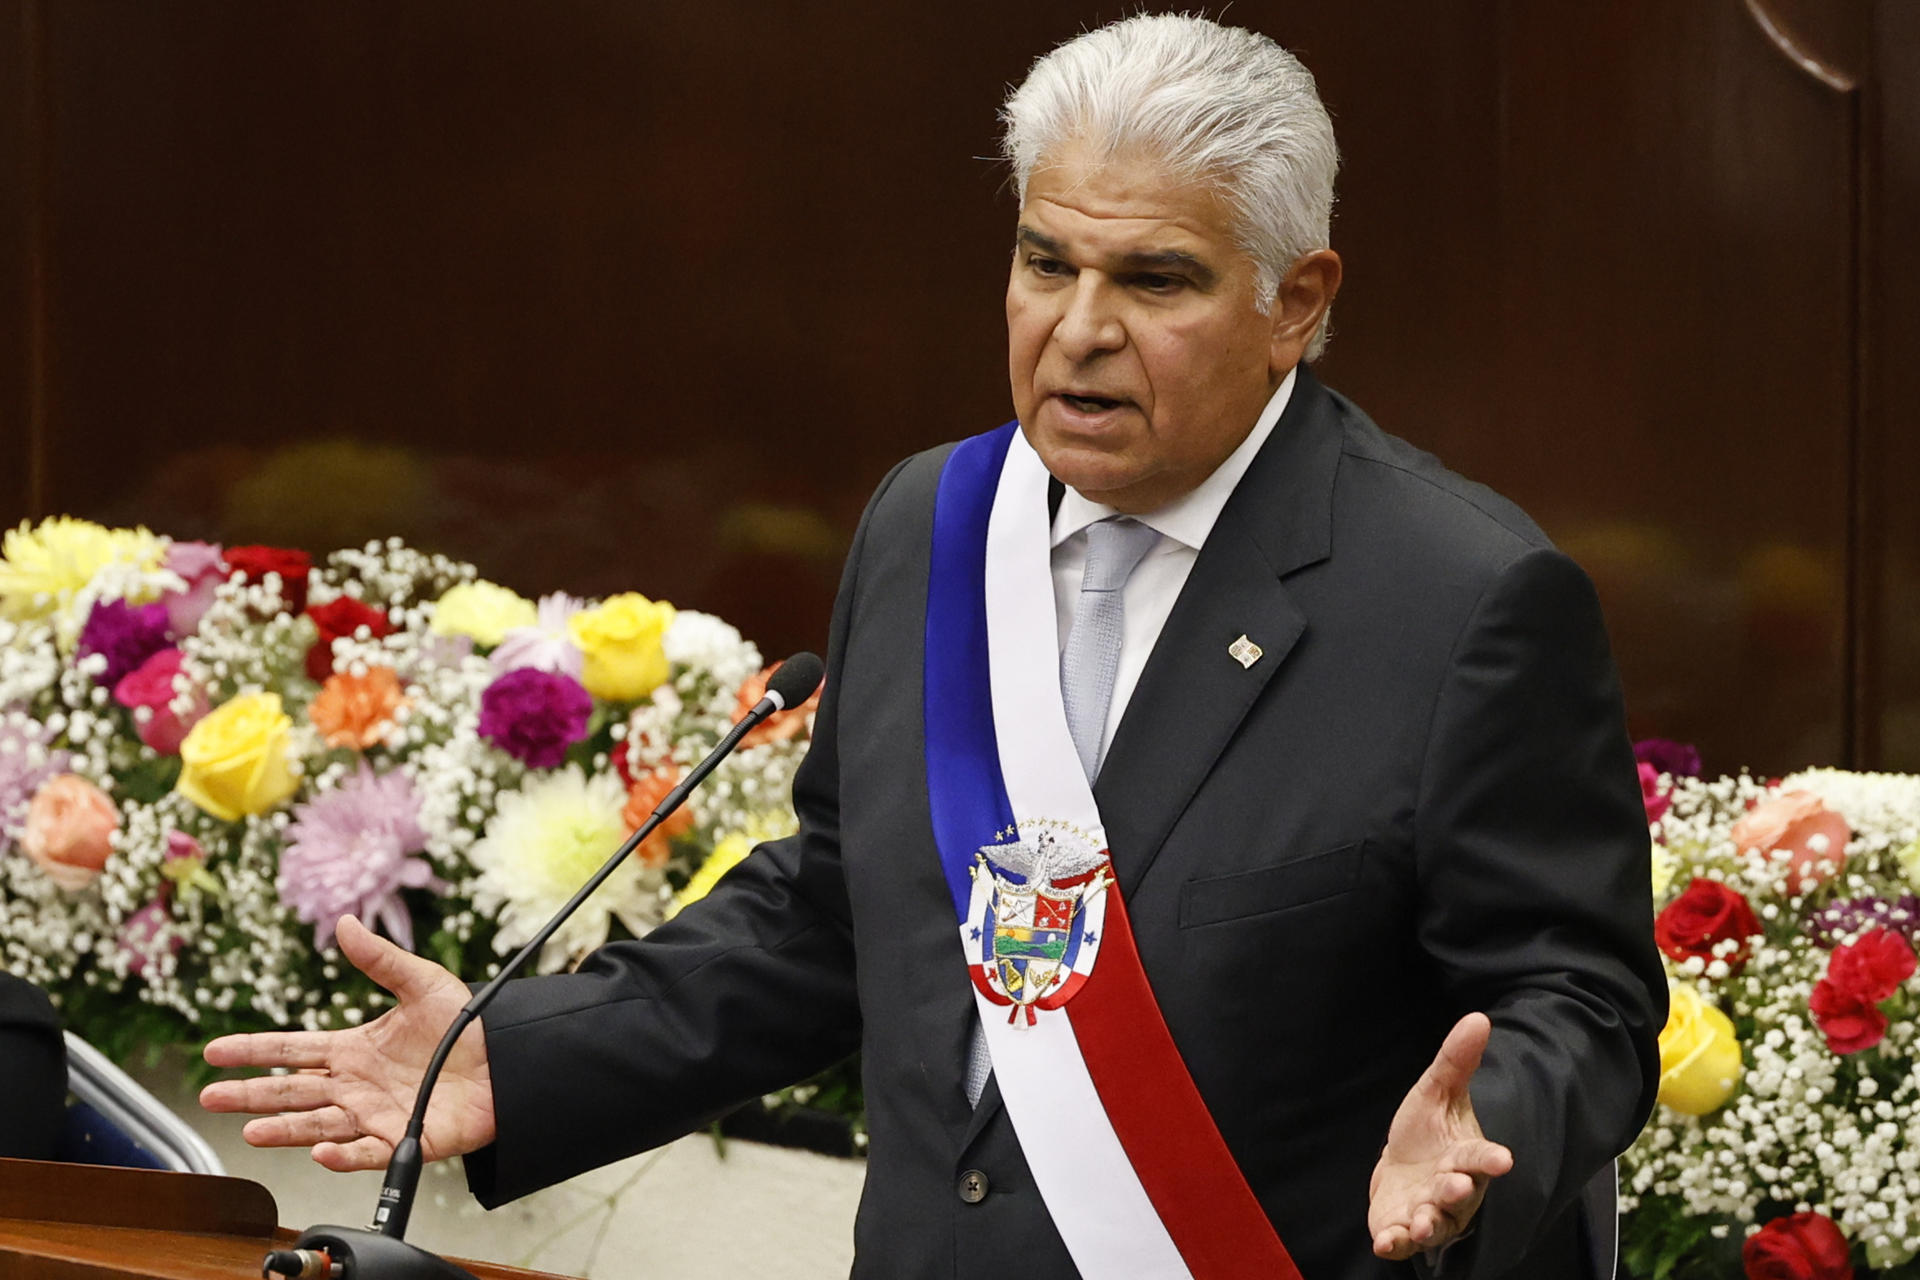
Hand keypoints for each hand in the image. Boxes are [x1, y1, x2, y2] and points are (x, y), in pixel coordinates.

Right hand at [199, 914, 496, 1171]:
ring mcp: (376, 1114)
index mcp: (354, 1049)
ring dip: (284, 1129)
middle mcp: (356, 1085)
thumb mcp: (422, 982)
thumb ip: (381, 959)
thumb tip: (347, 922)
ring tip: (250, 1129)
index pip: (292, 1050)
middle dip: (250, 1094)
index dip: (254, 1049)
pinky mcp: (404, 1138)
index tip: (215, 1051)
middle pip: (292, 1091)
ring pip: (318, 1124)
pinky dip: (342, 1155)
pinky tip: (320, 1150)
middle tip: (212, 1096)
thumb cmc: (468, 1023)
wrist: (510, 1059)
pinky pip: (366, 1151)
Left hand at [1368, 1011, 1513, 1260]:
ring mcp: (1430, 1212)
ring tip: (1421, 1223)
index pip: (1482, 1156)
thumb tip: (1478, 1017)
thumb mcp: (1436, 1091)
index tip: (1503, 1160)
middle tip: (1454, 1186)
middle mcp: (1452, 1189)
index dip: (1491, 1158)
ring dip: (1430, 1224)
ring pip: (1436, 1223)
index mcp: (1465, 1155)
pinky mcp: (1404, 1228)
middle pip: (1460, 1194)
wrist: (1400, 1167)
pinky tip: (1385, 1241)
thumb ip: (1456, 1060)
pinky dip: (1395, 1242)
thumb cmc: (1426, 1131)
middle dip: (1457, 1192)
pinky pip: (1403, 1240)